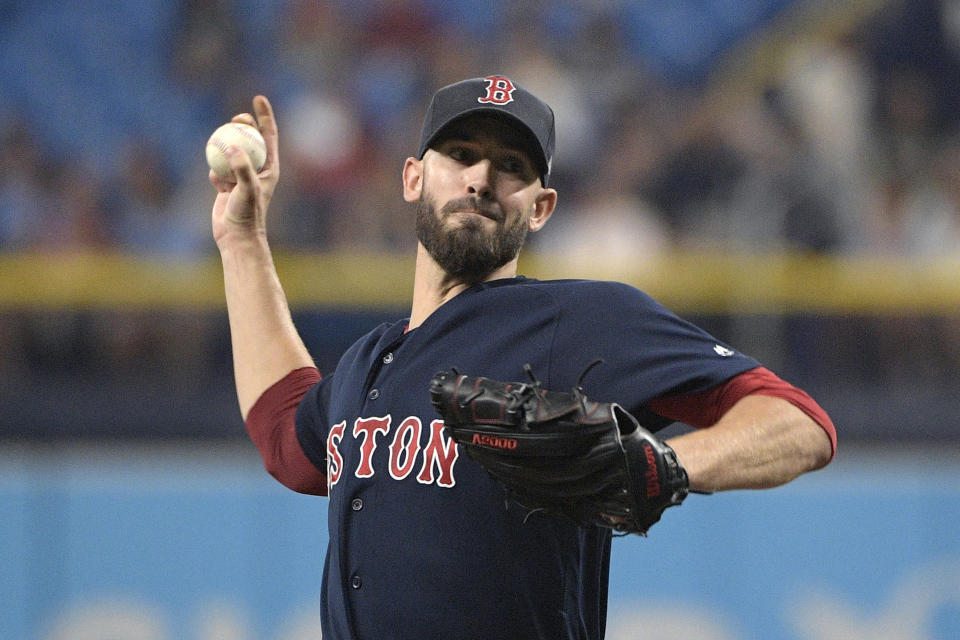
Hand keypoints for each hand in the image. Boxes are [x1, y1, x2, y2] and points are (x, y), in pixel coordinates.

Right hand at [210, 95, 279, 245]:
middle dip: (244, 125)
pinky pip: (218, 169)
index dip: (264, 115)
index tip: (258, 97)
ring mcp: (241, 177)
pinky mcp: (226, 186)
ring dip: (225, 144)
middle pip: (250, 139)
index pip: (269, 135)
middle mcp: (257, 170)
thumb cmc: (247, 214)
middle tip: (236, 119)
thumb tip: (231, 146)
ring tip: (219, 140)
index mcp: (269, 167)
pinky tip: (215, 178)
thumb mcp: (247, 188)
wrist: (237, 236)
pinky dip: (214, 170)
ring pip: (232, 152)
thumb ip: (241, 167)